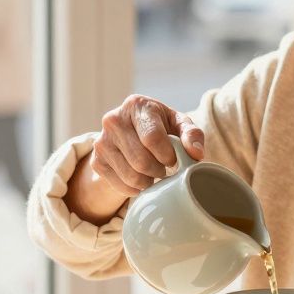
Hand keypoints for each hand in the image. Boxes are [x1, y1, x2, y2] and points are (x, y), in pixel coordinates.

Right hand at [89, 94, 203, 197]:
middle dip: (159, 170)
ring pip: (131, 175)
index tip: (174, 159)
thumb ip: (192, 134)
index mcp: (136, 105)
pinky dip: (136, 188)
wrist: (130, 132)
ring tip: (154, 173)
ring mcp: (102, 141)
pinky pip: (121, 185)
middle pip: (141, 160)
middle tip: (164, 168)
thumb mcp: (179, 123)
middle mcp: (114, 120)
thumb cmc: (161, 126)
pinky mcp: (96, 161)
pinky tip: (141, 178)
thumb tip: (196, 154)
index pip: (152, 138)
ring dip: (149, 181)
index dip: (167, 155)